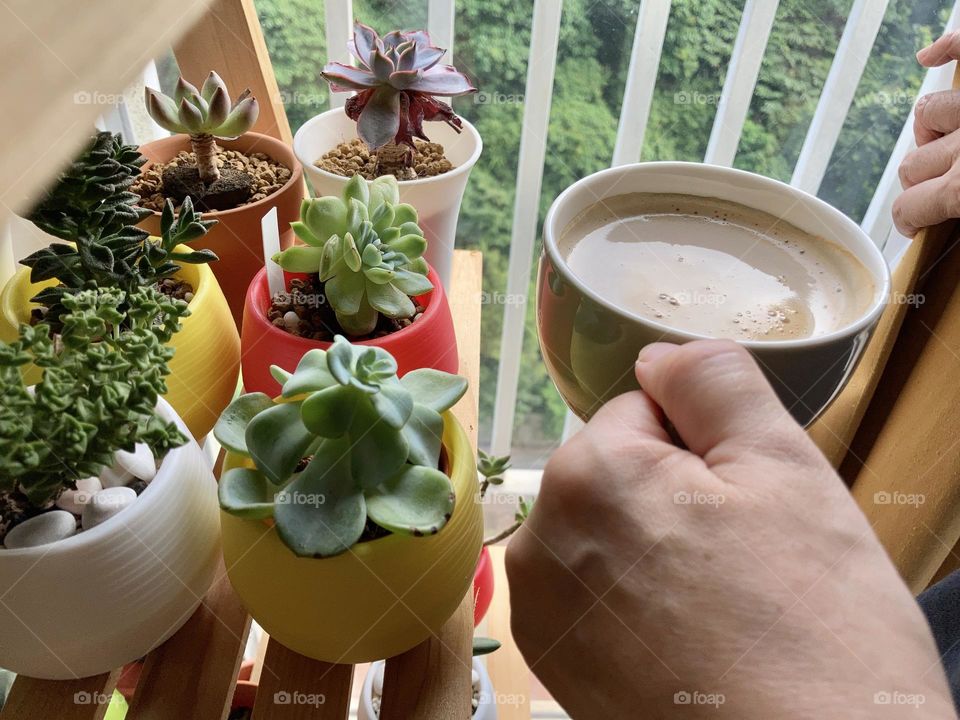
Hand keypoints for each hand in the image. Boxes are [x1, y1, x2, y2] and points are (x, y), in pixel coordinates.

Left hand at [506, 340, 954, 717]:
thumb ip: (713, 382)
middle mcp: (540, 539)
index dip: (704, 450)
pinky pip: (593, 594)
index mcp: (587, 473)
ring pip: (607, 532)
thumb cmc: (812, 630)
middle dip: (675, 498)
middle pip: (618, 473)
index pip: (642, 412)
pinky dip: (634, 605)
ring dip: (656, 552)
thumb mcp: (784, 469)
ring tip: (720, 608)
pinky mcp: (552, 667)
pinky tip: (688, 645)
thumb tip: (659, 354)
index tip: (744, 506)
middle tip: (743, 562)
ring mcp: (540, 611)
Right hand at [895, 32, 959, 236]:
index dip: (907, 221)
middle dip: (920, 182)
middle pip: (911, 165)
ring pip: (927, 113)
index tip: (915, 228)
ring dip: (930, 132)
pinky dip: (948, 47)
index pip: (906, 207)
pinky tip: (931, 56)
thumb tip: (945, 231)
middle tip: (939, 192)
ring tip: (948, 144)